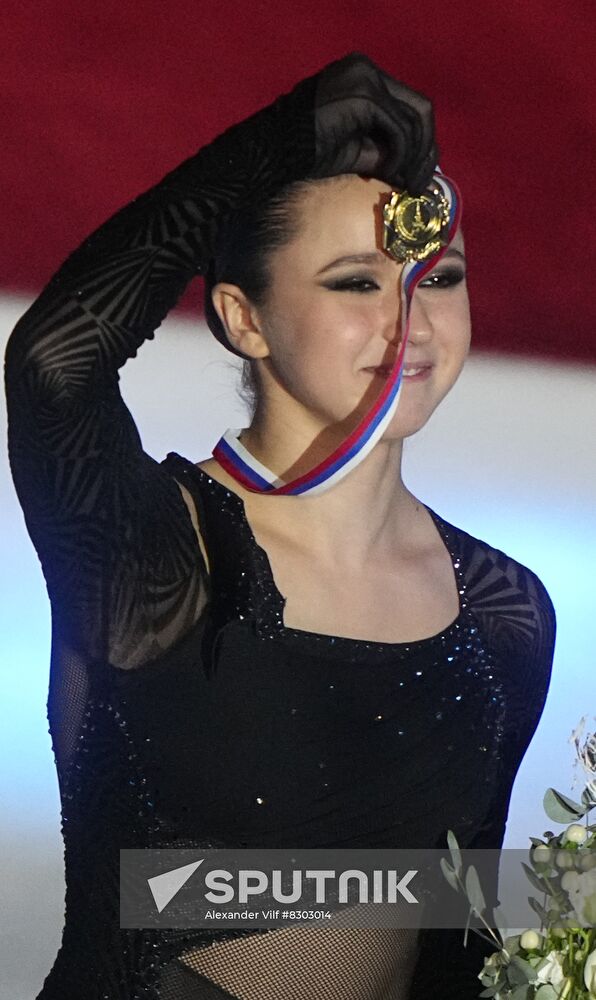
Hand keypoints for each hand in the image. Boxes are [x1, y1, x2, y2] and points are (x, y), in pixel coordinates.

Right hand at [309, 52, 437, 195]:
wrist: (277, 152)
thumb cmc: (310, 154)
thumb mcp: (358, 151)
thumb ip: (388, 152)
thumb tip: (417, 172)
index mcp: (364, 77)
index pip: (411, 105)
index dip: (422, 143)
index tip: (418, 176)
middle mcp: (367, 69)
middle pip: (421, 108)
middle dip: (426, 150)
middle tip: (420, 184)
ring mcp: (366, 77)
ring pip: (415, 118)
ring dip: (415, 157)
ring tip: (404, 183)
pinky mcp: (364, 95)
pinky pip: (400, 128)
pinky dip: (400, 155)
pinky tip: (387, 171)